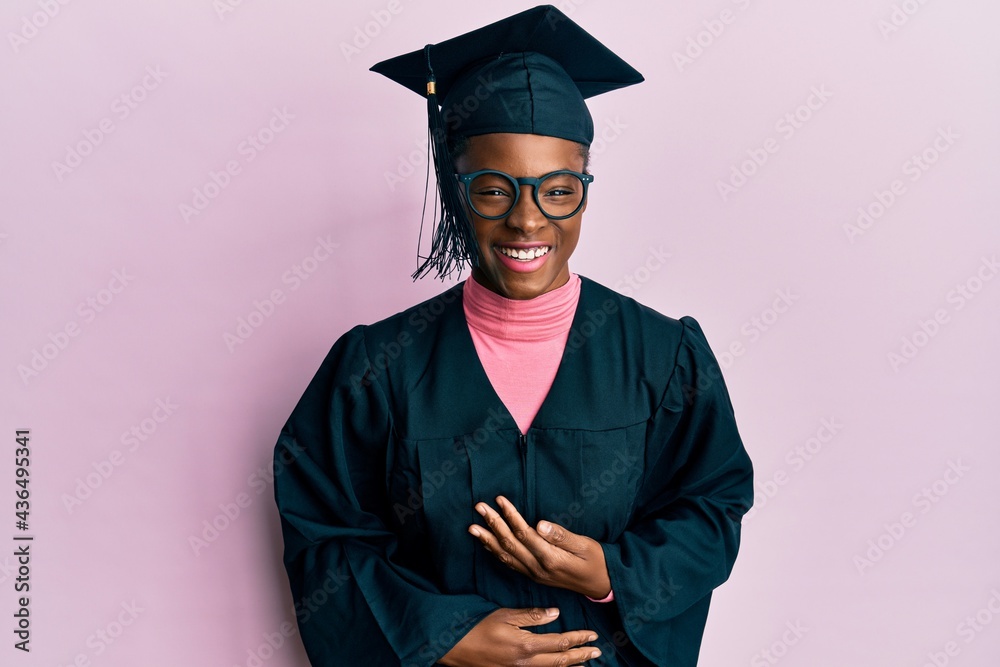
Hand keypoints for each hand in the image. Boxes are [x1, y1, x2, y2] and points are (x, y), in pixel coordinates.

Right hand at [438, 607, 600, 666]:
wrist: (455, 648)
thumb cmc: (477, 627)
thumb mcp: (504, 615)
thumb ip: (531, 615)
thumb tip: (555, 612)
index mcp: (526, 645)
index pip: (559, 643)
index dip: (577, 639)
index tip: (592, 636)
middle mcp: (526, 663)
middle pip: (560, 662)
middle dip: (580, 656)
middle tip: (597, 652)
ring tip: (585, 665)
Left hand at [469, 496, 611, 599]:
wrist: (602, 585)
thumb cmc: (597, 561)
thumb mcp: (585, 545)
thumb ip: (561, 535)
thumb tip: (540, 524)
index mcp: (551, 558)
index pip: (524, 534)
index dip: (510, 516)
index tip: (499, 499)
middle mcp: (538, 568)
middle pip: (509, 544)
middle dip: (493, 524)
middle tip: (479, 507)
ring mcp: (534, 574)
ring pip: (505, 557)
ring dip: (488, 540)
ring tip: (472, 527)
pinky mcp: (534, 577)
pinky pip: (510, 565)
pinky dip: (496, 554)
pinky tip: (487, 544)